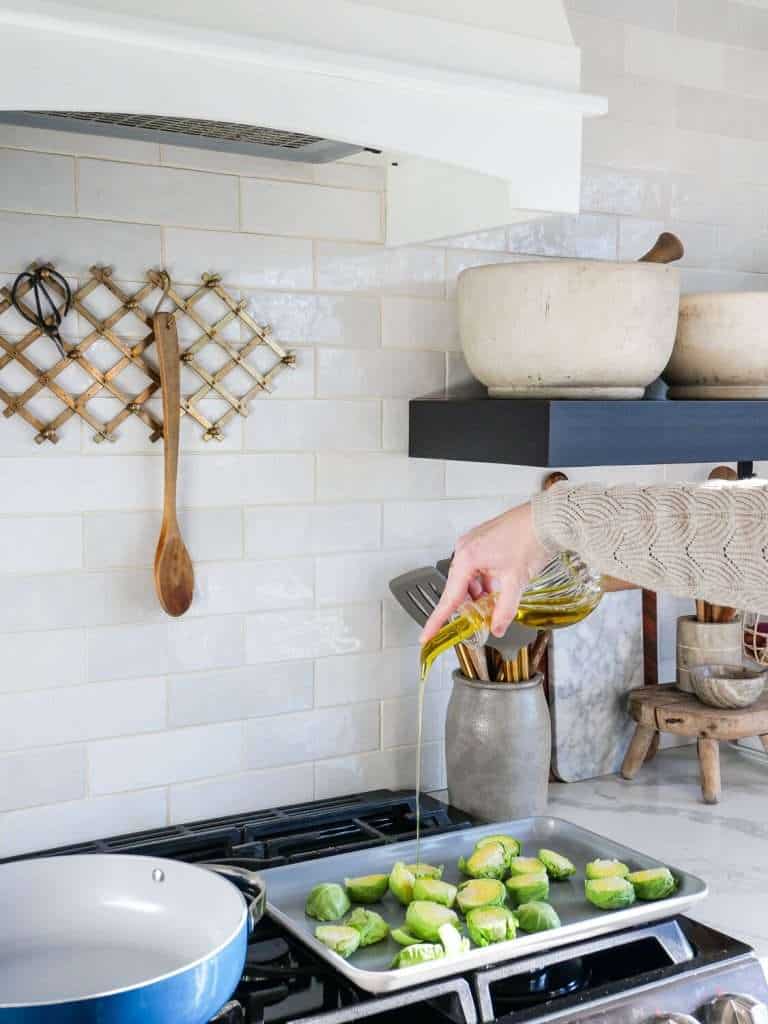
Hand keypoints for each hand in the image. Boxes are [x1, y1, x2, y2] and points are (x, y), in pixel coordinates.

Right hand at [420, 502, 553, 643]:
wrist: (547, 518)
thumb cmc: (531, 539)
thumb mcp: (517, 581)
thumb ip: (504, 609)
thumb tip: (497, 627)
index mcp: (467, 558)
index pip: (449, 597)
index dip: (438, 620)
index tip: (426, 635)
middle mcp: (465, 548)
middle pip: (458, 588)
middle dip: (469, 606)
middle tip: (480, 621)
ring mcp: (473, 542)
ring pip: (468, 578)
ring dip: (478, 593)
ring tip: (496, 602)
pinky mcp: (483, 540)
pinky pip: (476, 567)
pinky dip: (484, 581)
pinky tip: (498, 587)